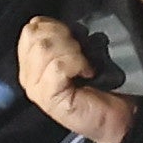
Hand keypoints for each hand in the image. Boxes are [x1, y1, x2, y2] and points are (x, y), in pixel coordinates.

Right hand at [15, 18, 134, 142]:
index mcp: (30, 62)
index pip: (31, 28)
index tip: (73, 38)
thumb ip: (60, 39)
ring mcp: (35, 88)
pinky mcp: (47, 98)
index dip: (55, 26)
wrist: (116, 117)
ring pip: (45, 48)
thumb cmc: (99, 85)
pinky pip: (58, 66)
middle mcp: (27, 75)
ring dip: (72, 51)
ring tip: (84, 64)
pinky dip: (78, 64)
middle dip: (63, 36)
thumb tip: (58, 25)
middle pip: (35, 35)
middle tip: (80, 52)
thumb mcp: (76, 54)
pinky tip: (87, 73)